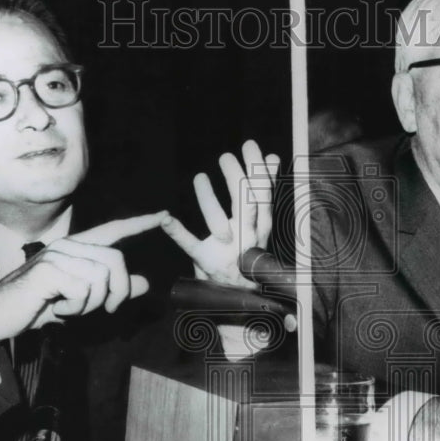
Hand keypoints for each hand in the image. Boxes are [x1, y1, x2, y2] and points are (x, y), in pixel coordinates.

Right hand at [0, 213, 167, 361]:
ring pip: (102, 277)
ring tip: (69, 308)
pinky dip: (75, 308)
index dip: (139, 223)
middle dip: (118, 291)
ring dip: (91, 304)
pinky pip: (84, 290)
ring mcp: (57, 254)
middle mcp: (67, 245)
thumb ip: (112, 290)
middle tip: (105, 309)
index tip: (164, 215)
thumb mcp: (82, 299)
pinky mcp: (48, 270)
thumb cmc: (38, 306)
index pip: (113, 230)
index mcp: (76, 248)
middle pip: (116, 260)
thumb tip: (144, 282)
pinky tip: (57, 309)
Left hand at [162, 140, 278, 286]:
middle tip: (225, 156)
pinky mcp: (206, 261)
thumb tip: (272, 157)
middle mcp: (248, 237)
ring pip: (221, 222)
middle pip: (246, 204)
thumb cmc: (249, 250)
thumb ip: (265, 189)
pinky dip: (177, 232)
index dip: (258, 169)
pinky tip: (166, 219)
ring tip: (200, 176)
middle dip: (237, 178)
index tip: (251, 146)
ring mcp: (227, 250)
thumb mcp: (260, 220)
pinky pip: (190, 245)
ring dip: (209, 198)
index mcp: (262, 225)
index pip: (264, 193)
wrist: (240, 294)